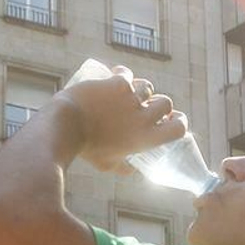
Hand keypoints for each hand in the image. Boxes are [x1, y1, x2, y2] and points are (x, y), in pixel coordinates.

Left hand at [55, 65, 186, 172]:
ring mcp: (132, 98)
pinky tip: (116, 76)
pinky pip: (127, 73)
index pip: (178, 128)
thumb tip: (131, 171)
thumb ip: (123, 167)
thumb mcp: (107, 164)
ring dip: (140, 89)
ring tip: (128, 92)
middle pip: (166, 103)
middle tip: (145, 105)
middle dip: (158, 103)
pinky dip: (122, 74)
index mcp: (145, 138)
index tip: (172, 119)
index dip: (179, 121)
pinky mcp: (118, 83)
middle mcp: (143, 117)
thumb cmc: (86, 149)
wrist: (65, 127)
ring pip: (147, 86)